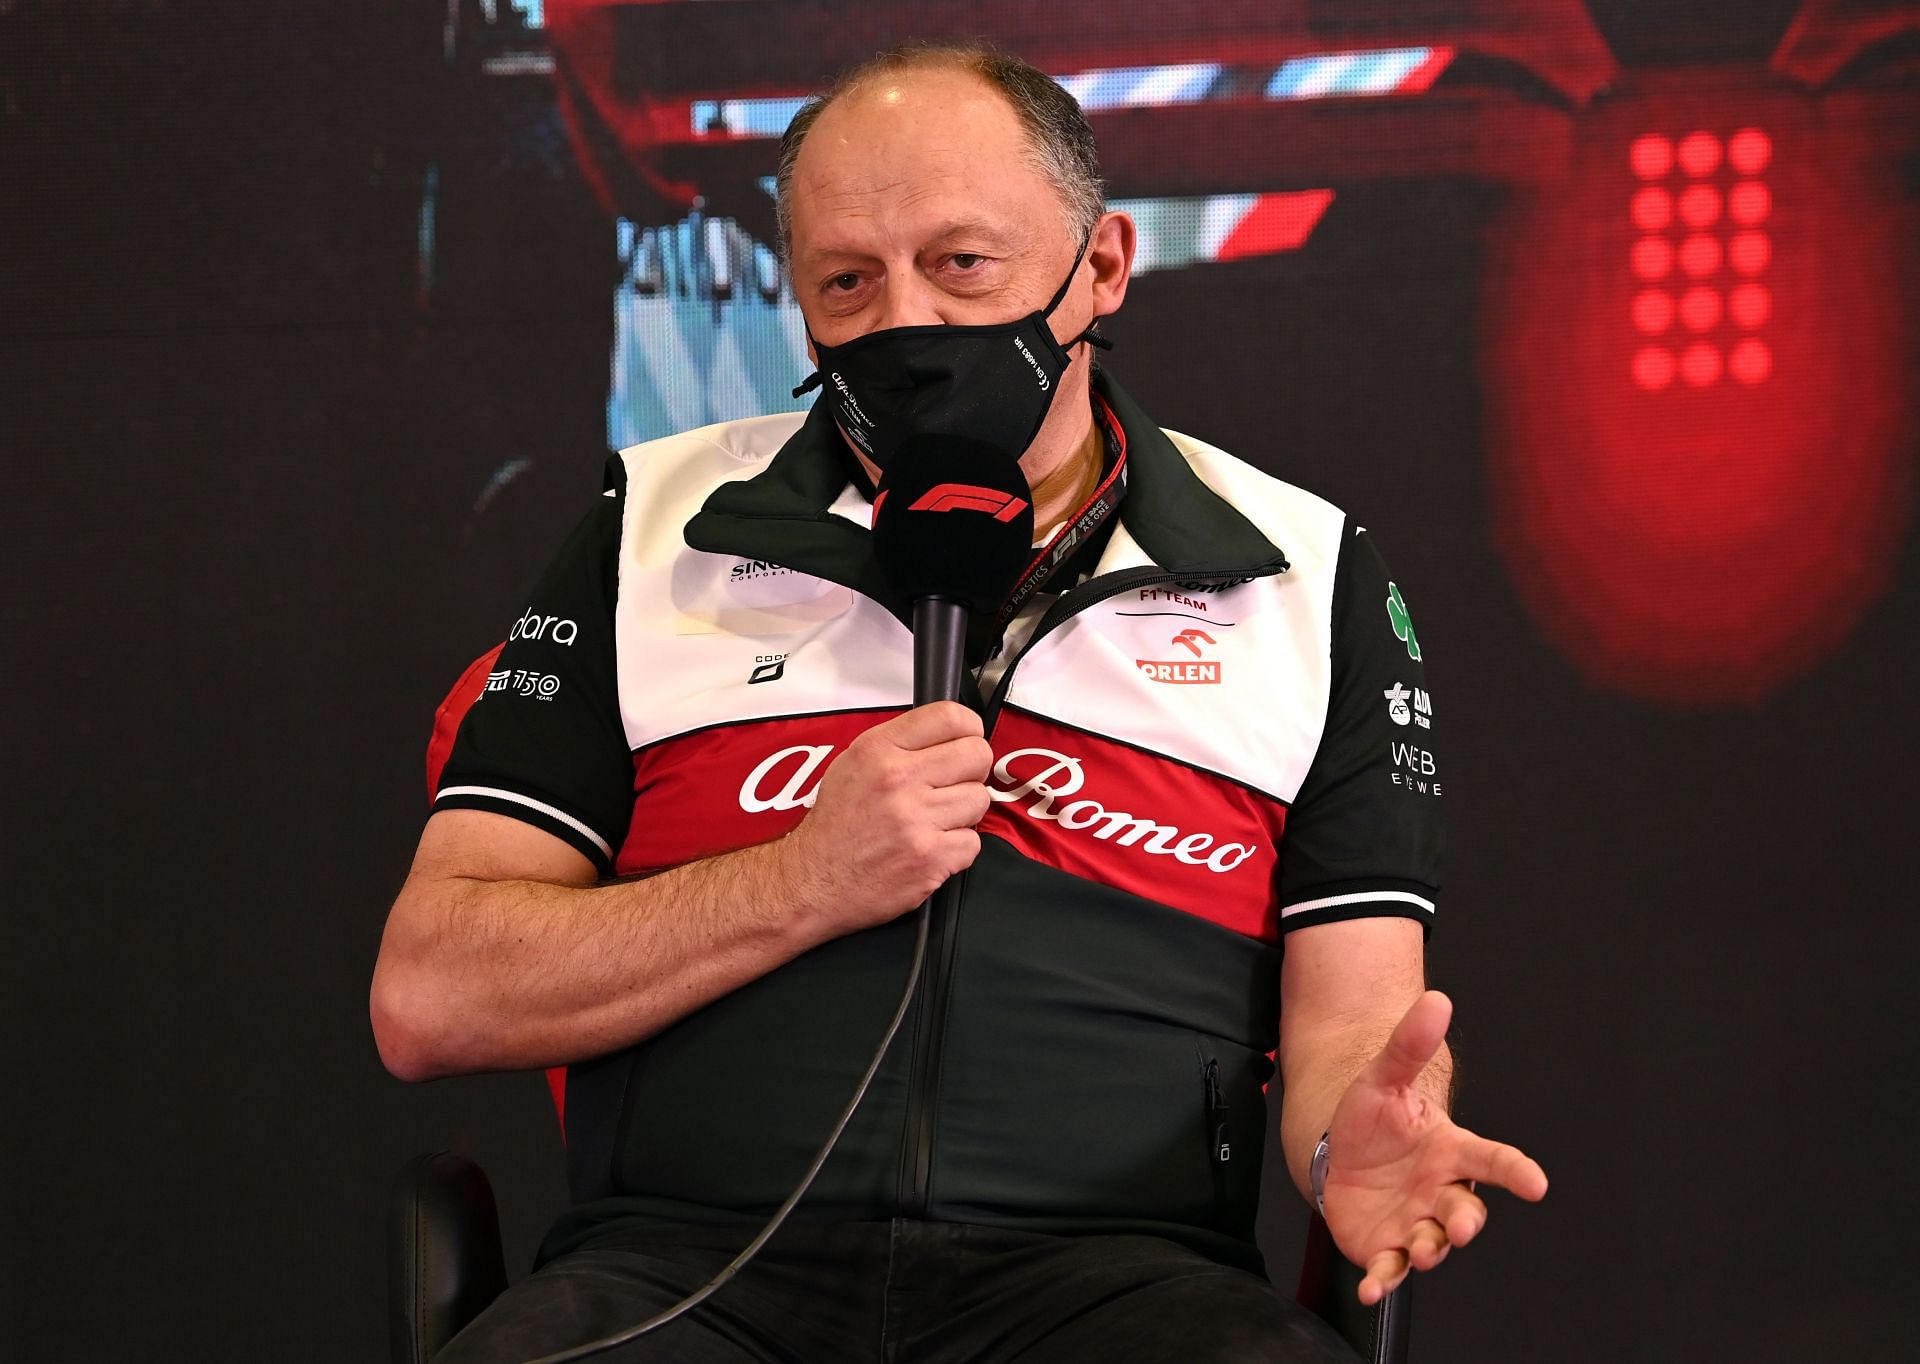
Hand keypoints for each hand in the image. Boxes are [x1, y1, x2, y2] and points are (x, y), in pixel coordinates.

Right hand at [781, 702, 992, 931]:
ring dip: (964, 813)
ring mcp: (916, 820)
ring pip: (979, 799)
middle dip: (972, 770)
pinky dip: (957, 849)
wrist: (812, 881)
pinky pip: (973, 841)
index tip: (966, 741)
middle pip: (977, 755)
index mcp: (879, 750)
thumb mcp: (852, 764)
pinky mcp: (930, 858)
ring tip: (935, 821)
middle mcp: (898, 779)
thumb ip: (899, 745)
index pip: (950, 716)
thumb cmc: (836, 825)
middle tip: (953, 785)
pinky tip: (931, 848)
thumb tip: (948, 736)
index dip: (969, 729)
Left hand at [1321, 990, 1548, 1304]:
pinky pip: (1389, 1269)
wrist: (1340, 1150)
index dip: (1516, 1172)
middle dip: (1467, 1221)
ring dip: (1431, 1251)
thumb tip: (1436, 1000)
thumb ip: (1409, 1045)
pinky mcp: (1385, 1247)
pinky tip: (1371, 1287)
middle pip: (1465, 1210)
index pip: (1493, 1160)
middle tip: (1462, 1224)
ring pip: (1433, 1244)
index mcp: (1450, 1152)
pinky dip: (1383, 1281)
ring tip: (1423, 1252)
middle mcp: (1440, 1193)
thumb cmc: (1373, 1117)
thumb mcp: (1384, 1077)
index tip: (1537, 1183)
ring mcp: (1415, 1223)